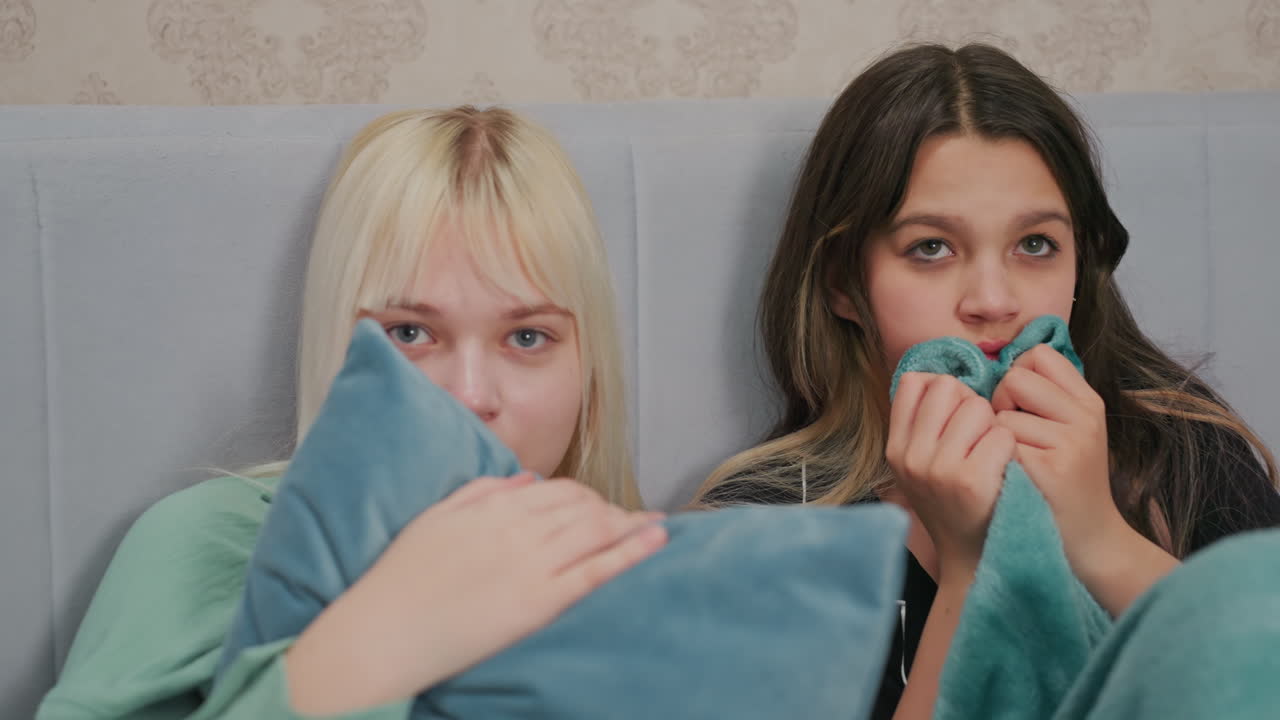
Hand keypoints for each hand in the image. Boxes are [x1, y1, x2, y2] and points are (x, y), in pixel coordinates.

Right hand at [286, 473, 666, 713]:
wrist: (383, 633)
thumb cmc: (401, 579)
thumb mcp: (436, 518)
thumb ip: (482, 492)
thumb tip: (526, 479)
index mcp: (493, 507)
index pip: (557, 490)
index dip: (584, 496)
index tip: (595, 506)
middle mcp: (518, 528)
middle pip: (583, 506)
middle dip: (610, 510)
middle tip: (625, 520)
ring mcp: (531, 563)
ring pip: (596, 530)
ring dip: (628, 525)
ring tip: (649, 527)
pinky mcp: (540, 601)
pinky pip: (597, 570)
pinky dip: (632, 551)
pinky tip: (656, 539)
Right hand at [886, 373, 1014, 582]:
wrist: (975, 561)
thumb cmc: (956, 505)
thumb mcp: (921, 466)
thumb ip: (922, 424)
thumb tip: (943, 377)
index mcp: (895, 449)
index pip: (914, 382)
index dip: (943, 391)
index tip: (956, 416)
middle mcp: (910, 457)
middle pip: (948, 387)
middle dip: (971, 406)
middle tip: (978, 439)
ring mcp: (938, 469)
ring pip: (977, 407)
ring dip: (993, 427)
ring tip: (991, 457)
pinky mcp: (971, 481)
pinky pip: (1001, 434)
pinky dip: (1010, 449)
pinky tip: (1004, 471)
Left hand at [990, 344, 1122, 566]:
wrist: (1090, 540)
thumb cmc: (1065, 481)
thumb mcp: (1070, 430)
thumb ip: (1045, 396)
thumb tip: (1001, 362)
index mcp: (1088, 402)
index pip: (1039, 355)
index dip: (1017, 375)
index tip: (1019, 405)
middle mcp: (1085, 417)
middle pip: (1013, 379)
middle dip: (1000, 404)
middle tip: (1012, 437)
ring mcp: (1070, 443)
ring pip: (1001, 416)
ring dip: (996, 438)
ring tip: (1016, 461)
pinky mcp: (1050, 470)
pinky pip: (1000, 446)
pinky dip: (997, 462)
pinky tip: (1014, 479)